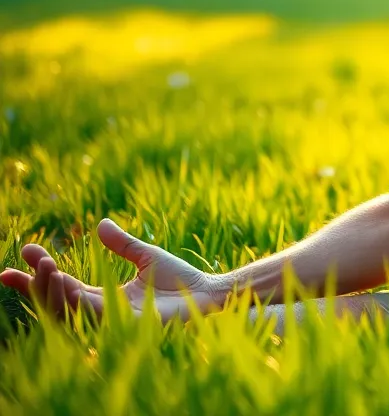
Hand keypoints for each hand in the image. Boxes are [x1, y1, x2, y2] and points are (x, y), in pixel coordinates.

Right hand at [1, 219, 224, 323]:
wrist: (208, 293)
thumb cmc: (182, 280)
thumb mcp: (146, 256)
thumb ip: (121, 244)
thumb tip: (100, 223)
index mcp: (105, 298)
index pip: (64, 287)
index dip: (41, 274)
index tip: (24, 252)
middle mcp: (103, 312)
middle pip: (57, 303)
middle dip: (35, 286)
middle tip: (18, 266)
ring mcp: (110, 321)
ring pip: (66, 311)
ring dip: (50, 290)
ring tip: (43, 266)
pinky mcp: (122, 325)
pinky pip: (89, 315)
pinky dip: (72, 299)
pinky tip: (63, 281)